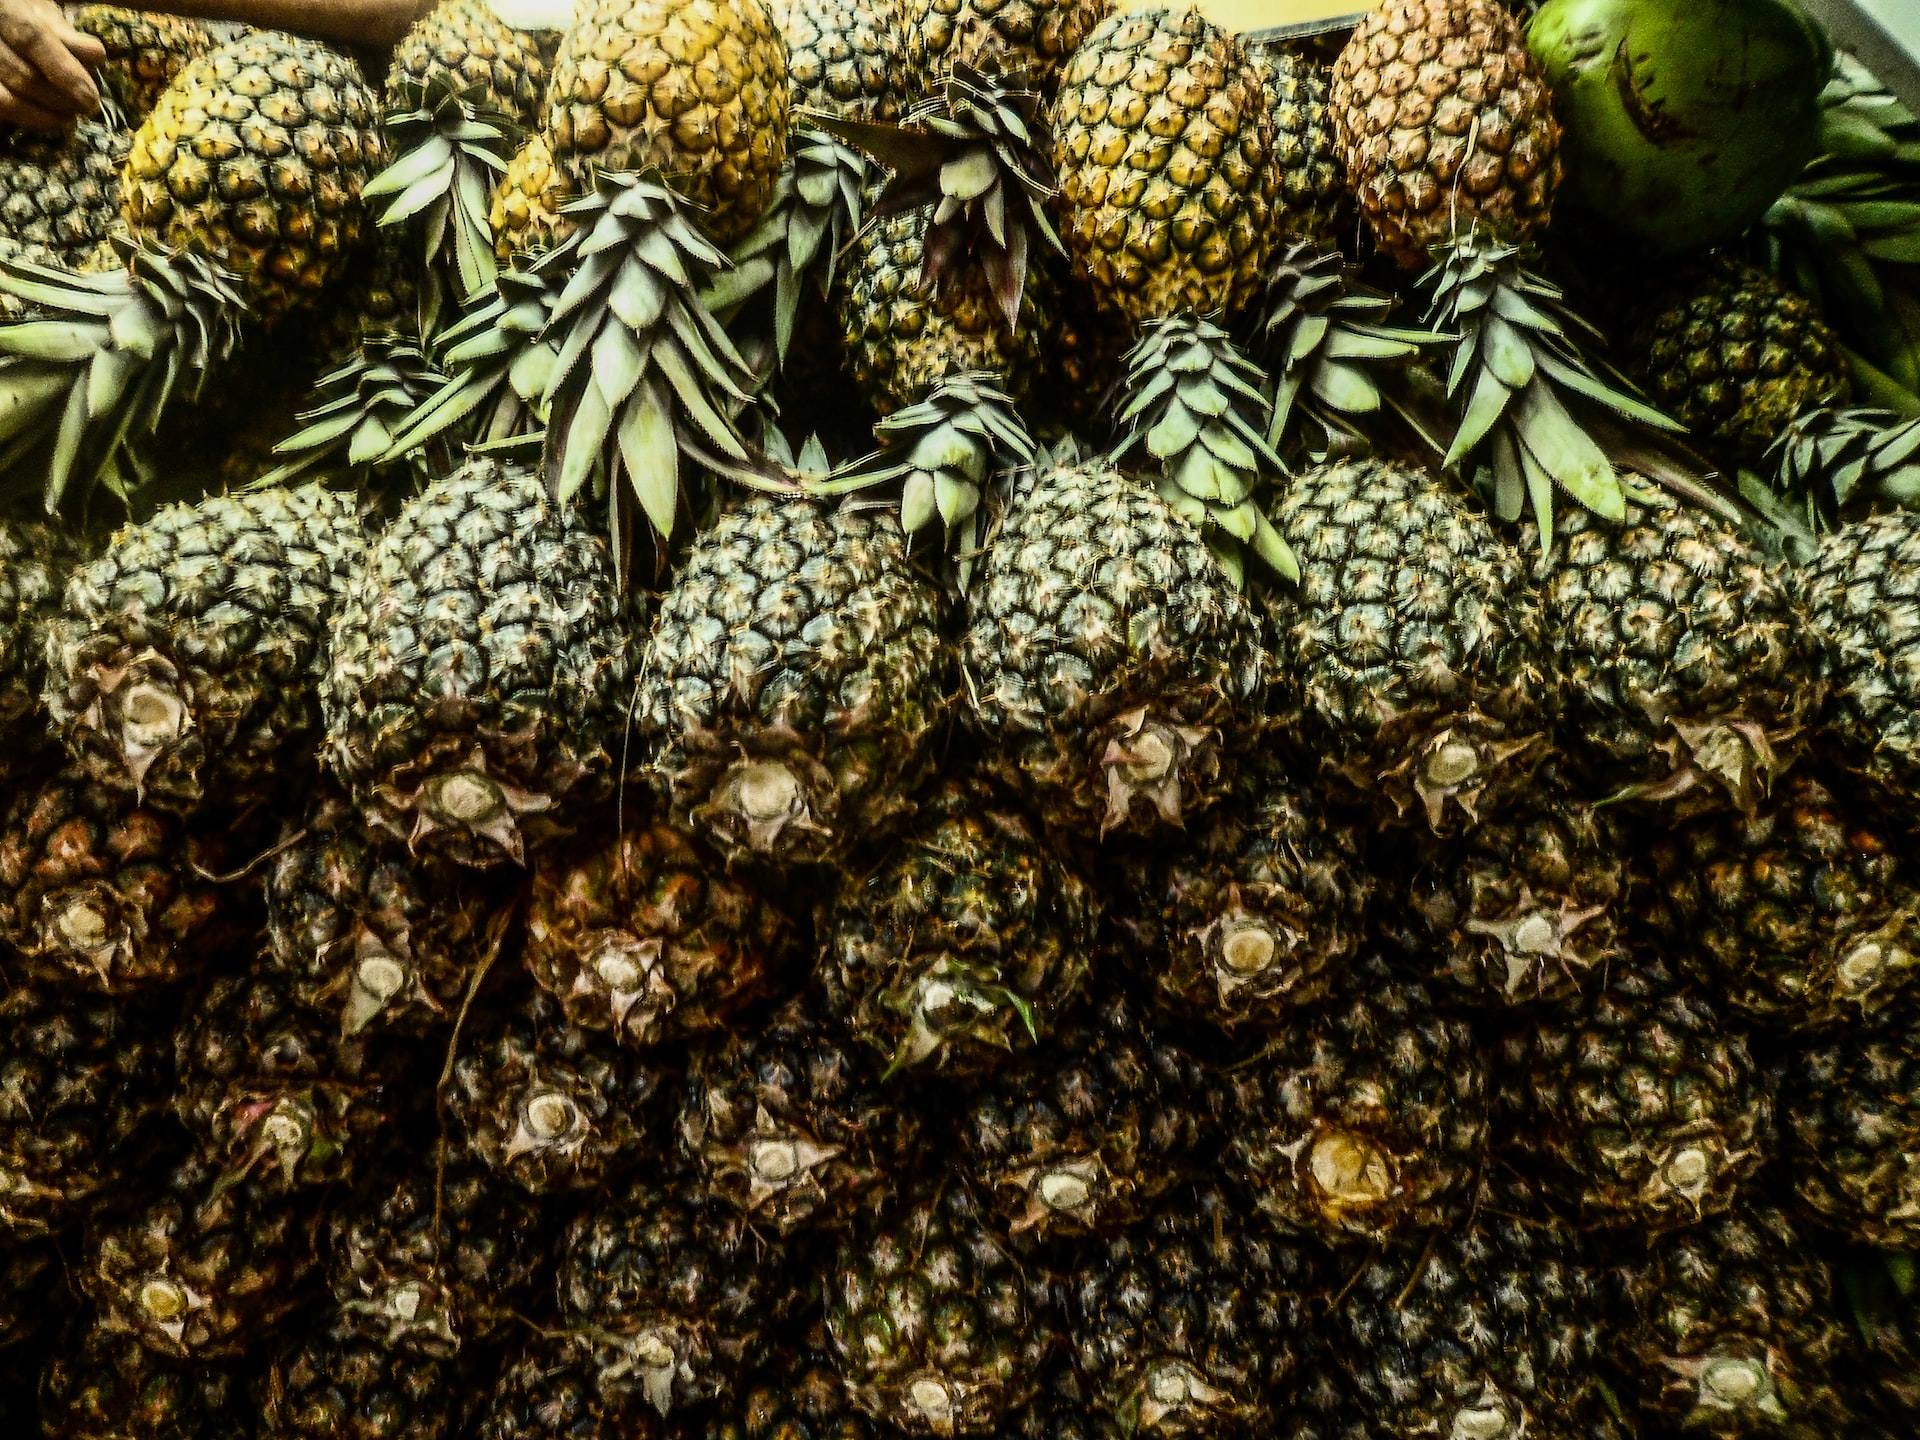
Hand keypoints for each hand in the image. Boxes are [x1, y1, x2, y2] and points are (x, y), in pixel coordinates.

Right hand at [0, 0, 104, 128]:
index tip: (90, 97)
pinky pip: (0, 110)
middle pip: (22, 75)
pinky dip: (26, 120)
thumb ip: (66, 35)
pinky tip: (46, 120)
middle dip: (60, 100)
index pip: (32, 38)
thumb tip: (95, 54)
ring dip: (44, 116)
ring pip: (5, 99)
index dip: (64, 70)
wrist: (0, 21)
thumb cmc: (25, 16)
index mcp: (5, 8)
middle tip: (86, 108)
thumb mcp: (45, 15)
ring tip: (69, 119)